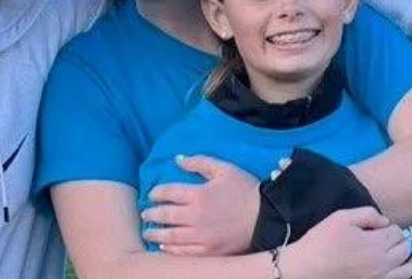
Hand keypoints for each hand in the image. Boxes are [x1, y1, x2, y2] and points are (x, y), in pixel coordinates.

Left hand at [141, 155, 258, 254]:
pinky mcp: (209, 251)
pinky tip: (164, 247)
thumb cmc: (245, 189)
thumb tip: (178, 159)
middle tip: (146, 214)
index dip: (156, 193)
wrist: (266, 215)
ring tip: (148, 232)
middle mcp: (196, 216)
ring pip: (170, 237)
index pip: (168, 192)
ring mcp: (201, 236)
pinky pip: (184, 252)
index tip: (152, 194)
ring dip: (156, 234)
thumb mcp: (224, 169)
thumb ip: (199, 162)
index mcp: (199, 194)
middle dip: (152, 214)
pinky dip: (171, 250)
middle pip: (165, 216)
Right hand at [284, 207, 411, 278]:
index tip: (383, 226)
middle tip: (395, 237)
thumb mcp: (342, 217)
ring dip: (411, 260)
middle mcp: (382, 263)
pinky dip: (405, 275)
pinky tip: (404, 272)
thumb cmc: (322, 241)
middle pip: (404, 249)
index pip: (396, 232)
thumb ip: (367, 214)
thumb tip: (384, 221)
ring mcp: (379, 278)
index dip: (392, 227)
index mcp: (376, 243)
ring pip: (407, 270)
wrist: (307, 268)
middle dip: (402, 240)